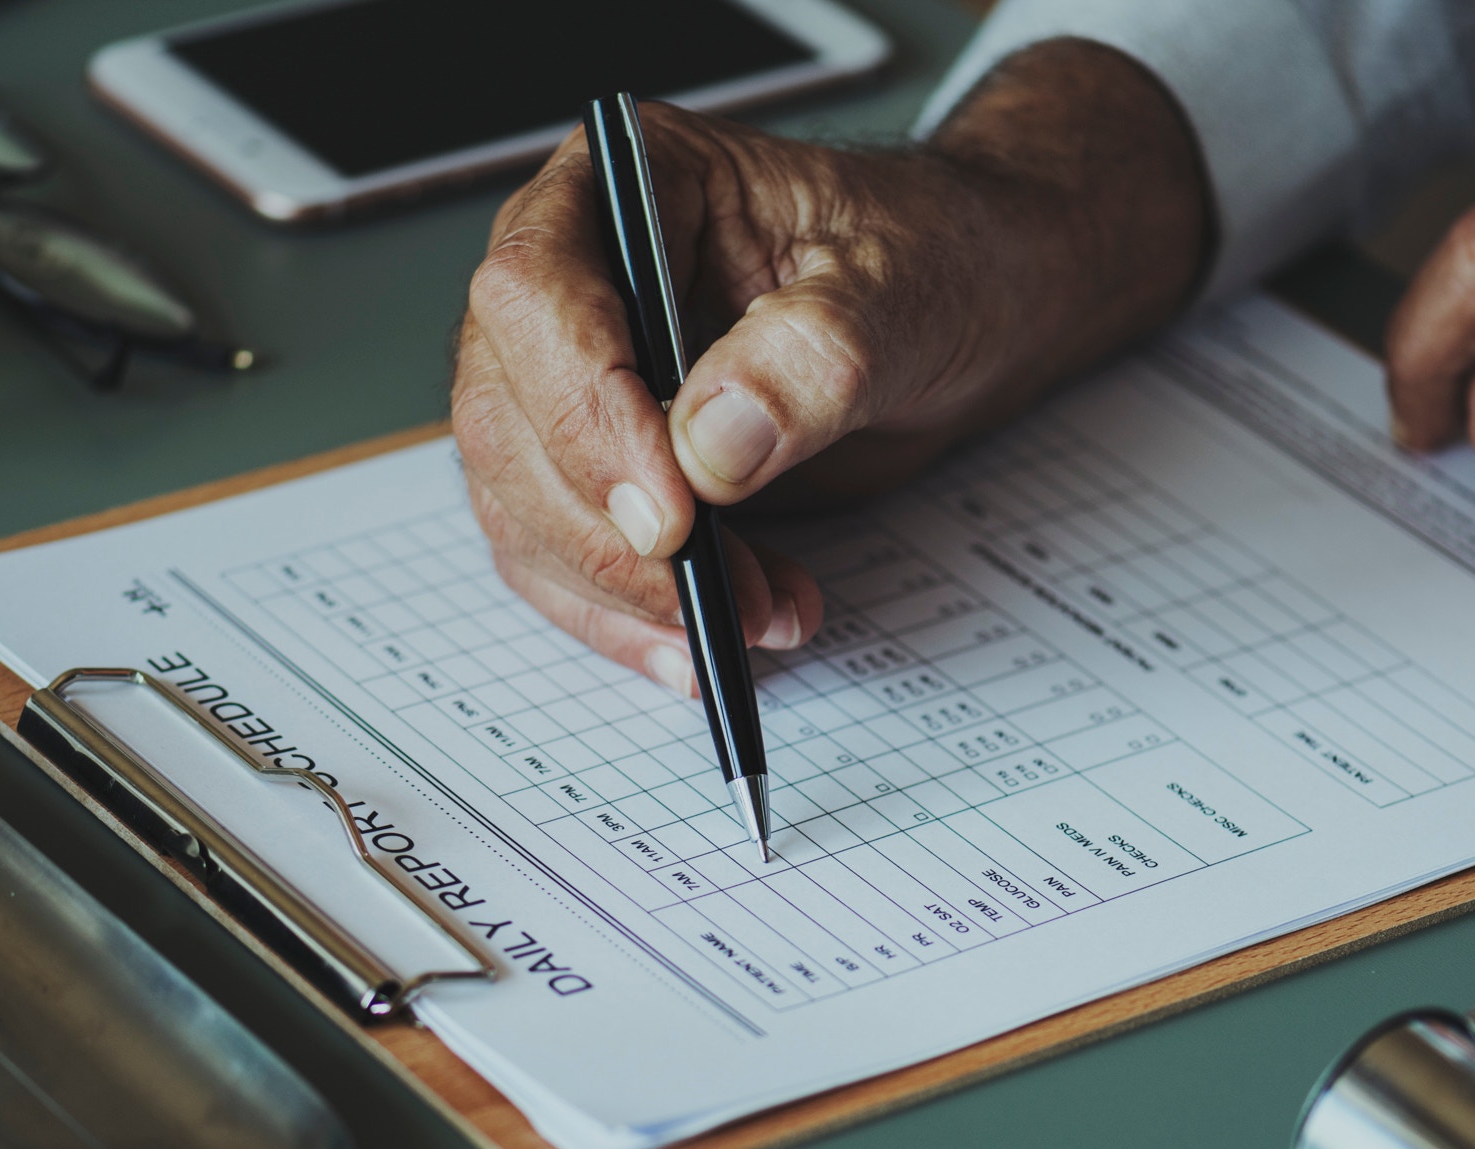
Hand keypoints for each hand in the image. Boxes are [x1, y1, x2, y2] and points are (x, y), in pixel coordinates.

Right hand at [450, 39, 1208, 692]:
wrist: (965, 308)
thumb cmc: (932, 260)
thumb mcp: (901, 292)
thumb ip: (812, 355)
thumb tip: (710, 445)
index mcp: (627, 184)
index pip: (537, 291)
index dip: (584, 409)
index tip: (671, 512)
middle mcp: (574, 277)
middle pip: (509, 417)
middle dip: (607, 533)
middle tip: (711, 597)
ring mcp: (570, 380)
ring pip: (522, 506)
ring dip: (626, 593)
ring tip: (757, 617)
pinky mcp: (597, 470)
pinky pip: (564, 561)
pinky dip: (633, 619)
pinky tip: (721, 640)